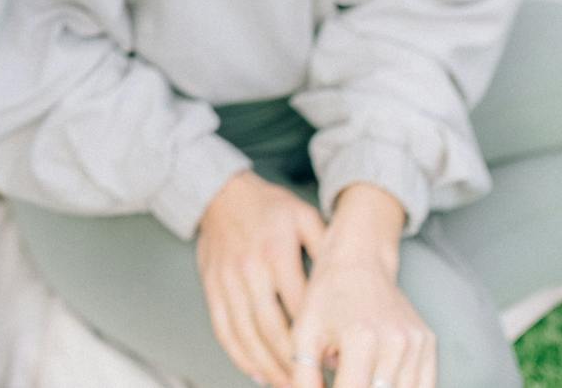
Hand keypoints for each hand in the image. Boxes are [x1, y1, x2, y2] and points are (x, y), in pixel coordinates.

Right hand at [195, 171, 323, 387]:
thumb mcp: (305, 217)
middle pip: (271, 329)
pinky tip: (256, 371)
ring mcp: (227, 281)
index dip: (317, 339)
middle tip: (309, 383)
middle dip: (293, 364)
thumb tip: (349, 292)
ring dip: (267, 366)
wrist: (220, 193)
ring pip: (246, 335)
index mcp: (276, 252)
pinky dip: (239, 356)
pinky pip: (223, 330)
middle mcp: (250, 269)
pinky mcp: (212, 288)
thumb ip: (327, 249)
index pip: (299, 307)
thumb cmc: (268, 207)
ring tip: (286, 385)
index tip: (335, 362)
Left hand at [289, 185, 433, 387]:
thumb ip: (305, 375)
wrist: (359, 262)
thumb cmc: (327, 297)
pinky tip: (380, 379)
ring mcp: (417, 344)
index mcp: (361, 338)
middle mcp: (395, 342)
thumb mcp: (304, 334)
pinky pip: (424, 385)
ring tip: (360, 374)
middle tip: (345, 378)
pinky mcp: (429, 344)